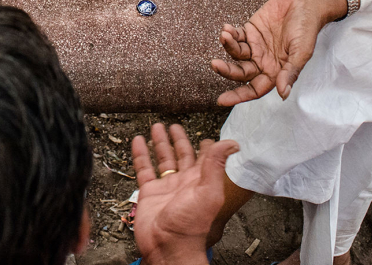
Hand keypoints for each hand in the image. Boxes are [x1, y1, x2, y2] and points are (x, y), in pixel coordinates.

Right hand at [132, 123, 239, 264]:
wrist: (168, 246)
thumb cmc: (191, 226)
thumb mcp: (208, 192)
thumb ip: (216, 166)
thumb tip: (233, 144)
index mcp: (200, 182)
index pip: (205, 159)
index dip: (206, 147)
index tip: (206, 135)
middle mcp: (183, 183)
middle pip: (181, 155)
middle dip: (179, 139)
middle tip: (174, 125)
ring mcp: (166, 187)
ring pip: (162, 159)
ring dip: (160, 143)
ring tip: (156, 127)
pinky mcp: (149, 193)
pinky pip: (143, 169)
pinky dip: (140, 155)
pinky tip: (138, 141)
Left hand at [210, 0, 346, 105]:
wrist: (304, 3)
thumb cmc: (307, 28)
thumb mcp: (302, 52)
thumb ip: (290, 72)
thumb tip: (283, 94)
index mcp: (276, 72)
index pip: (254, 89)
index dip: (238, 96)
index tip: (222, 100)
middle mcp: (263, 62)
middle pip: (240, 73)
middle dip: (227, 71)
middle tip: (215, 65)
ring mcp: (255, 46)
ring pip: (236, 54)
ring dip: (228, 47)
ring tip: (225, 36)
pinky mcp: (250, 30)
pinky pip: (236, 36)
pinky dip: (229, 34)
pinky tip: (227, 29)